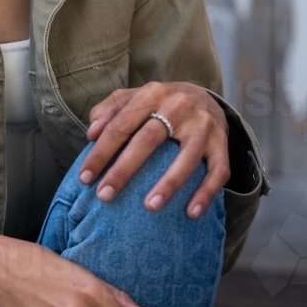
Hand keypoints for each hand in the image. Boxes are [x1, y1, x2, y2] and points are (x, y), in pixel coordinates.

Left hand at [78, 82, 229, 218]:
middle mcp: (178, 105)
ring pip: (187, 156)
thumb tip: (91, 133)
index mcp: (152, 93)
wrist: (204, 97)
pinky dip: (205, 193)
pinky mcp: (221, 143)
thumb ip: (109, 109)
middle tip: (105, 196)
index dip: (101, 151)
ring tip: (149, 207)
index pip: (121, 124)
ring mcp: (203, 125)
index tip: (84, 178)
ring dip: (169, 184)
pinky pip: (218, 171)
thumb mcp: (133, 97)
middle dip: (124, 170)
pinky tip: (191, 213)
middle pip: (148, 139)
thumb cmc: (159, 104)